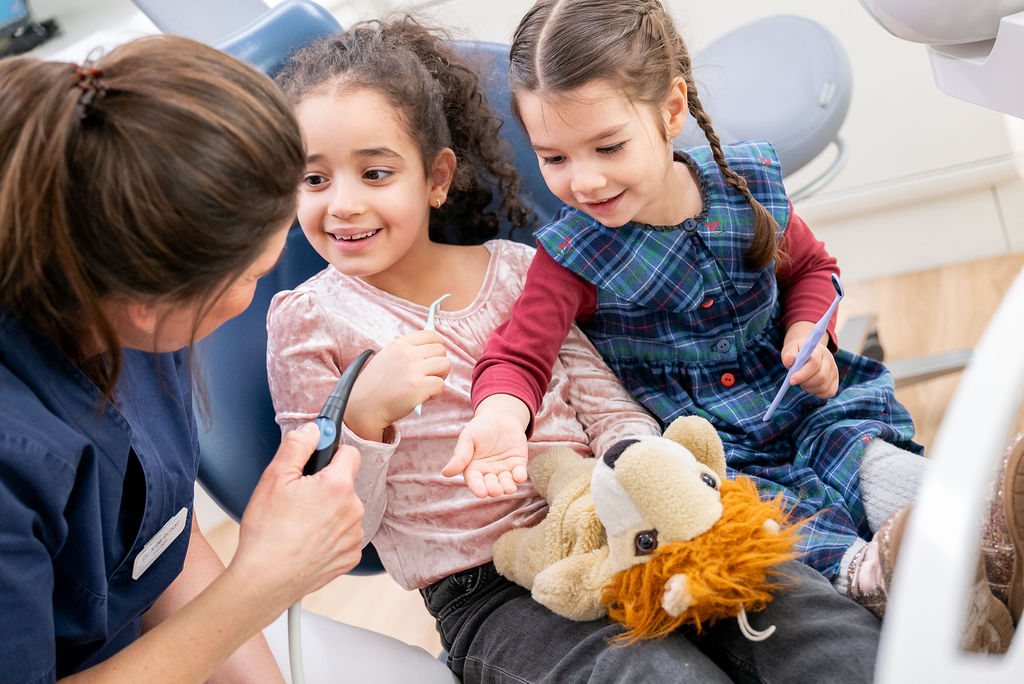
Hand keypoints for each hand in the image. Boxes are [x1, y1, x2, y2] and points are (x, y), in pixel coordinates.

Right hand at [232, 423, 364, 607]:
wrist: (264, 581)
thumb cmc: (266, 533)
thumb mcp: (274, 477)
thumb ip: (298, 445)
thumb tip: (315, 429)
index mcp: (338, 486)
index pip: (349, 452)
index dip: (330, 453)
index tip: (317, 459)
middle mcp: (354, 510)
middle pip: (345, 483)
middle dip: (325, 485)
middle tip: (297, 499)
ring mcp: (354, 536)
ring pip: (344, 510)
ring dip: (328, 511)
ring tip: (299, 524)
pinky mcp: (350, 557)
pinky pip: (344, 535)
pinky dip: (329, 536)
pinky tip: (307, 542)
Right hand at [345, 330, 450, 439]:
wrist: (364, 407)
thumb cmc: (376, 385)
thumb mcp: (387, 357)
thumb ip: (407, 351)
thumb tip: (433, 348)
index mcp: (399, 344)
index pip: (430, 335)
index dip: (437, 345)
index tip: (435, 356)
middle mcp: (408, 354)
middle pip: (441, 350)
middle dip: (439, 363)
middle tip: (430, 376)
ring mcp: (414, 370)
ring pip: (445, 365)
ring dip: (440, 377)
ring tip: (427, 386)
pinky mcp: (419, 387)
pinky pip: (441, 385)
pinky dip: (435, 393)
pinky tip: (422, 397)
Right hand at [445, 394, 529, 497]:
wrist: (500, 416)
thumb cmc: (480, 427)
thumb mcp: (468, 439)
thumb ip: (460, 456)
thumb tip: (445, 473)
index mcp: (473, 468)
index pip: (475, 481)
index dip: (478, 488)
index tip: (481, 493)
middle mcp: (489, 472)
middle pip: (491, 485)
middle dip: (494, 489)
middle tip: (495, 490)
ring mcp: (504, 469)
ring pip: (506, 482)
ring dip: (508, 486)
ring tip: (509, 489)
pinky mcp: (518, 464)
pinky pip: (519, 473)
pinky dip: (520, 476)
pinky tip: (520, 477)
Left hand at [781, 321, 838, 398]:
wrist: (809, 352)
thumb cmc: (798, 352)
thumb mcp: (791, 349)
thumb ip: (788, 354)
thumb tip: (789, 360)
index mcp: (819, 351)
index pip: (815, 363)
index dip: (802, 374)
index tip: (791, 380)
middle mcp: (829, 361)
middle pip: (821, 377)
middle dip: (805, 383)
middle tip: (795, 381)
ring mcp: (834, 371)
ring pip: (824, 386)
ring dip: (809, 389)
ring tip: (802, 382)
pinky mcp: (835, 381)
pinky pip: (829, 392)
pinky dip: (817, 393)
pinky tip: (810, 387)